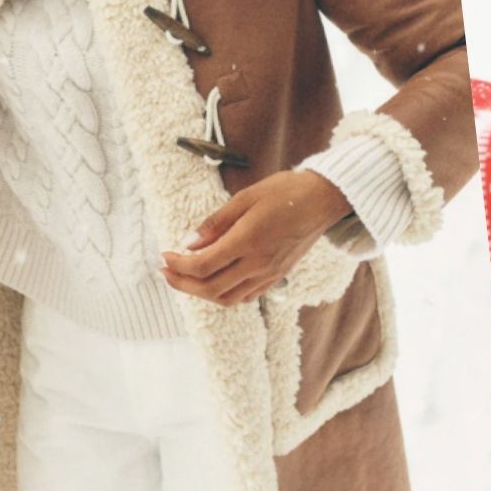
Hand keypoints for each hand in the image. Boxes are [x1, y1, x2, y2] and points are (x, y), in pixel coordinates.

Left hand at [161, 170, 353, 305]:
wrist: (325, 200)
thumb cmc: (287, 192)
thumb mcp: (246, 197)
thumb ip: (216, 223)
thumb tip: (189, 243)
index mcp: (248, 241)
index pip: (203, 265)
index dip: (178, 265)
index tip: (165, 256)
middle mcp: (259, 263)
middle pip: (210, 288)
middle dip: (182, 283)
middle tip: (166, 271)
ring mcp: (270, 273)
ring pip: (227, 299)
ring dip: (202, 293)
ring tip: (187, 278)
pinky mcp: (278, 276)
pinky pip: (246, 296)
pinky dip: (225, 294)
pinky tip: (216, 280)